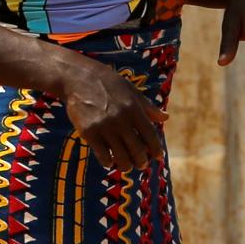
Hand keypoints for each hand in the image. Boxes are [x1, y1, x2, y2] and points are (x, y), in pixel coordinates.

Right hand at [61, 53, 167, 172]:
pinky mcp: (89, 132)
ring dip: (125, 165)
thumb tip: (166, 118)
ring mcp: (104, 126)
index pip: (150, 135)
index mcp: (134, 108)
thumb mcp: (132, 91)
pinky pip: (102, 154)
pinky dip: (108, 161)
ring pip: (120, 156)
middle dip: (141, 161)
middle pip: (137, 149)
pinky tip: (109, 161)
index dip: (156, 149)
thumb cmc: (108, 84)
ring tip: (126, 166)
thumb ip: (148, 107)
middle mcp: (121, 118)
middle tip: (141, 164)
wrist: (78, 77)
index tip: (158, 156)